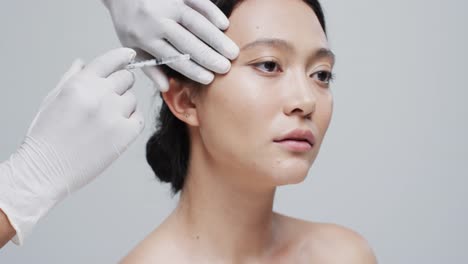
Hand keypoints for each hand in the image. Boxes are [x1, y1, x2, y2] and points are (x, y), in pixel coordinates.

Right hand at [0, 48, 144, 244]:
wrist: (46, 170)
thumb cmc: (46, 136)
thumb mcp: (52, 99)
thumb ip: (71, 77)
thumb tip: (84, 62)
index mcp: (80, 84)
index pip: (110, 60)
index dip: (122, 56)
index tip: (130, 56)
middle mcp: (99, 96)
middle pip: (126, 78)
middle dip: (120, 85)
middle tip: (108, 99)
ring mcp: (114, 115)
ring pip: (132, 99)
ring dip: (124, 105)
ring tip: (104, 120)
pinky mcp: (126, 134)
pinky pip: (139, 119)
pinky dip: (131, 121)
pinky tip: (114, 129)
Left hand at [104, 0, 239, 90]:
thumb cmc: (128, 20)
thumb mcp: (131, 45)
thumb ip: (149, 66)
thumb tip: (165, 87)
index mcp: (143, 37)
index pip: (173, 58)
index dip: (192, 70)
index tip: (209, 78)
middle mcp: (155, 19)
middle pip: (187, 43)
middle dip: (209, 57)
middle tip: (226, 68)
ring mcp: (167, 3)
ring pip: (196, 23)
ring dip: (216, 39)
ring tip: (232, 52)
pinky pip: (198, 2)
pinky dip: (212, 13)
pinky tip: (224, 25)